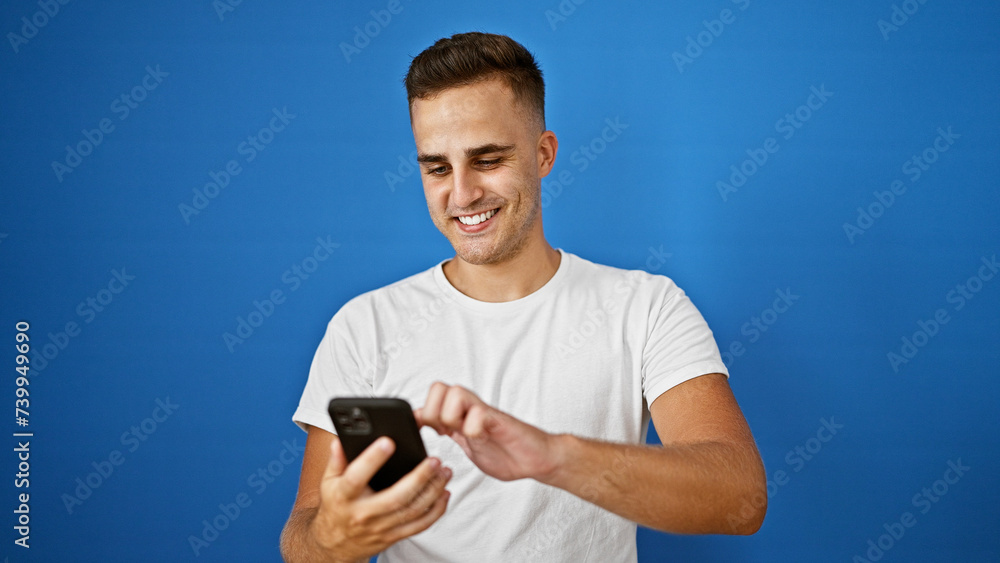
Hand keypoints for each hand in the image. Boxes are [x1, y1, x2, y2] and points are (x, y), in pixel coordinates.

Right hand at [309, 435, 451, 560]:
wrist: (335, 545)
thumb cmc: (336, 506)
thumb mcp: (329, 482)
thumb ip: (337, 459)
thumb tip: (341, 439)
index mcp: (344, 496)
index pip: (356, 477)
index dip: (372, 460)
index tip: (388, 442)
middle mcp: (363, 514)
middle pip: (395, 497)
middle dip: (419, 478)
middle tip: (434, 460)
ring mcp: (380, 527)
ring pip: (412, 511)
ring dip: (433, 491)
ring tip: (444, 472)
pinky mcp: (393, 536)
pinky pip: (419, 525)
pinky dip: (436, 511)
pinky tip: (444, 493)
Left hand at [415, 382, 560, 481]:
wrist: (537, 459)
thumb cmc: (506, 452)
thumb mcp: (466, 443)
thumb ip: (447, 430)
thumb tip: (422, 421)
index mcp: (460, 413)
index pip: (431, 396)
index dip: (421, 414)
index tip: (429, 433)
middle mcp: (471, 408)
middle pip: (438, 388)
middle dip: (434, 414)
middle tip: (444, 432)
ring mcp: (484, 412)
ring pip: (456, 393)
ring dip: (452, 417)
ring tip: (462, 434)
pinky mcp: (499, 420)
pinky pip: (478, 414)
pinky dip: (473, 429)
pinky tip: (480, 439)